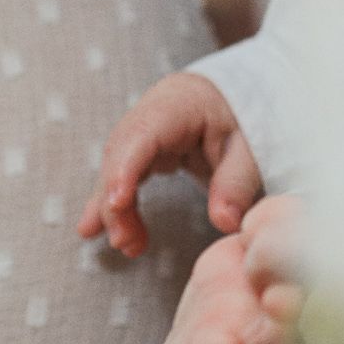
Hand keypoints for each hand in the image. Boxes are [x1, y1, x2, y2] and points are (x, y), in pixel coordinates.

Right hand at [78, 71, 261, 256]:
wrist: (231, 100)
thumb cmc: (240, 118)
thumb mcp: (247, 147)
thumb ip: (236, 182)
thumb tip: (225, 222)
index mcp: (177, 104)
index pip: (142, 133)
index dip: (125, 167)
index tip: (117, 203)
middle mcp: (149, 115)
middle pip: (121, 156)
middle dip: (117, 201)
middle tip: (126, 242)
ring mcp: (139, 132)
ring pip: (114, 168)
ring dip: (113, 209)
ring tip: (123, 244)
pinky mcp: (138, 150)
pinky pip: (120, 176)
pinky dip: (113, 204)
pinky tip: (95, 230)